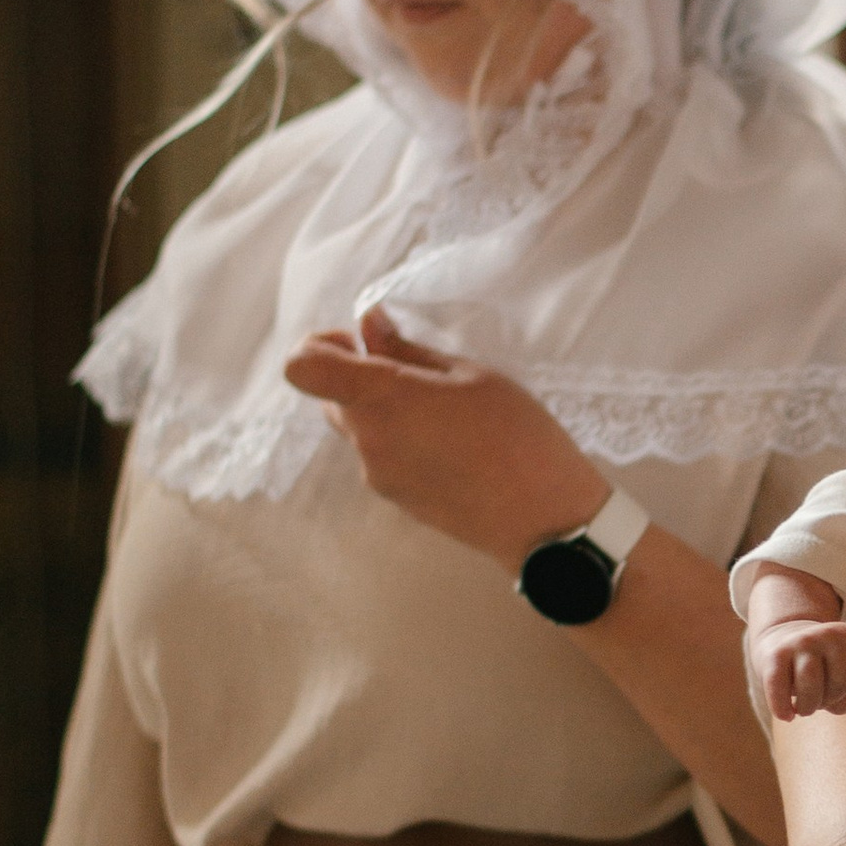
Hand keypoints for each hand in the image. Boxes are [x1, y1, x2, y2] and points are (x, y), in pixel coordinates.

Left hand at [283, 306, 602, 565]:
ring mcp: (379, 476)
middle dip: (360, 376)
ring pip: (360, 428)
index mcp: (381, 400)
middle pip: (330, 397)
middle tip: (418, 371)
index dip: (320, 345)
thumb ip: (409, 350)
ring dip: (385, 410)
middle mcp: (368, 441)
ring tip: (446, 411)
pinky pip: (382, 456)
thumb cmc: (517, 436)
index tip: (361, 343)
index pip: (302, 367)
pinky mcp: (397, 500)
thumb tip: (369, 325)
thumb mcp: (470, 374)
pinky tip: (454, 444)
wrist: (543, 520)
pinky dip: (403, 440)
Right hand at [757, 614, 845, 720]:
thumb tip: (831, 706)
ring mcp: (802, 642)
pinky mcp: (775, 654)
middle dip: (832, 700)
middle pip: (841, 682)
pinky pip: (779, 688)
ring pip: (811, 687)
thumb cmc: (822, 669)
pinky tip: (787, 716)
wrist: (782, 640)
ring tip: (804, 708)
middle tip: (820, 698)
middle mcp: (829, 634)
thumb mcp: (845, 677)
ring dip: (809, 707)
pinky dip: (782, 708)